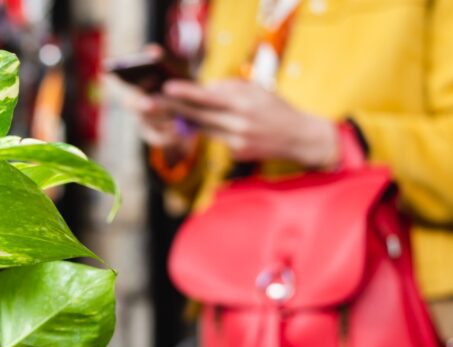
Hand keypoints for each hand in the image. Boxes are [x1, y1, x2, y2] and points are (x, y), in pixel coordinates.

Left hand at [153, 79, 338, 167]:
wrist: (299, 137)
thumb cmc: (276, 108)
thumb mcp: (257, 90)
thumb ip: (230, 88)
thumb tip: (204, 88)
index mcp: (244, 104)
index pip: (209, 98)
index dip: (186, 93)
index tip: (167, 88)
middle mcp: (240, 123)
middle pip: (200, 116)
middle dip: (176, 109)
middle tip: (154, 102)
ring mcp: (237, 140)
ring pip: (205, 128)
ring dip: (188, 120)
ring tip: (170, 110)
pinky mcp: (237, 152)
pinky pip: (217, 138)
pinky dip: (213, 130)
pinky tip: (214, 125)